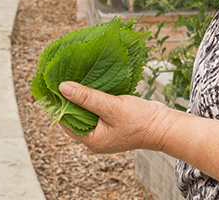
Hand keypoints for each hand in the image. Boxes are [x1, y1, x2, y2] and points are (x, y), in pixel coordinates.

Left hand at [58, 81, 173, 153]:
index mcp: (92, 140)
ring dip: (82, 97)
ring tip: (75, 78)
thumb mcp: (110, 107)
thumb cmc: (139, 120)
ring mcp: (105, 131)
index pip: (66, 121)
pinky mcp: (114, 123)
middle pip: (75, 117)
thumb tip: (62, 88)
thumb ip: (86, 97)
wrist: (165, 126)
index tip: (52, 86)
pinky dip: (94, 99)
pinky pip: (98, 110)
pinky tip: (92, 84)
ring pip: (87, 112)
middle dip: (70, 100)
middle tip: (63, 78)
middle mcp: (96, 138)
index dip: (59, 104)